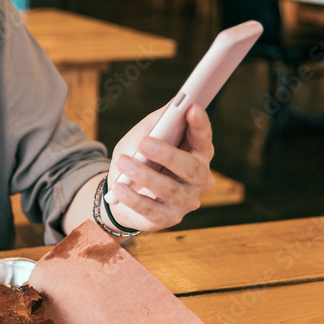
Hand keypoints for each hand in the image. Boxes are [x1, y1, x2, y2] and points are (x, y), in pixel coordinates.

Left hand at [104, 103, 214, 231]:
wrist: (122, 193)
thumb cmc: (140, 158)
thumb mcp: (143, 135)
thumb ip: (158, 122)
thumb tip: (172, 104)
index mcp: (198, 155)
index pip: (203, 140)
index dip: (200, 125)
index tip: (192, 108)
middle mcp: (198, 180)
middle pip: (189, 167)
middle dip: (167, 154)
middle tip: (145, 142)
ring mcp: (185, 202)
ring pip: (168, 189)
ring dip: (144, 175)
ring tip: (123, 162)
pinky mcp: (166, 219)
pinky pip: (150, 209)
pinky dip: (133, 197)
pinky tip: (119, 187)